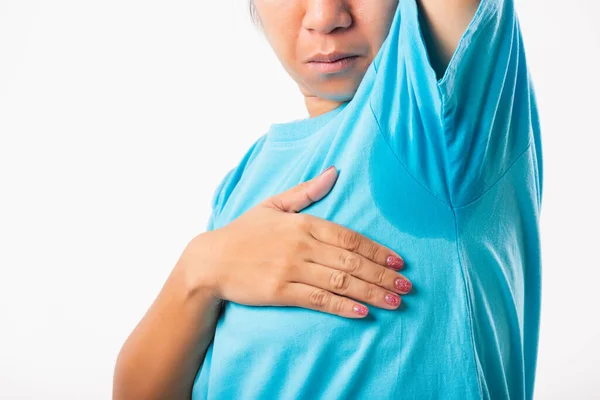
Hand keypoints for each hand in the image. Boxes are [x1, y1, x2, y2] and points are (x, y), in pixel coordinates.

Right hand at [189, 166, 411, 317]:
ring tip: (395, 301)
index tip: (398, 262)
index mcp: (303, 224)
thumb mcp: (272, 204)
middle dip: (382, 275)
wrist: (210, 261)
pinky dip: (342, 307)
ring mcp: (291, 270)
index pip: (349, 237)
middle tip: (407, 287)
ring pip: (340, 282)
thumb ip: (306, 191)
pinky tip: (363, 313)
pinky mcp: (281, 292)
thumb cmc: (243, 232)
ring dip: (371, 293)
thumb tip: (334, 172)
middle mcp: (301, 246)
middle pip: (351, 261)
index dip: (377, 250)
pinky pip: (318, 300)